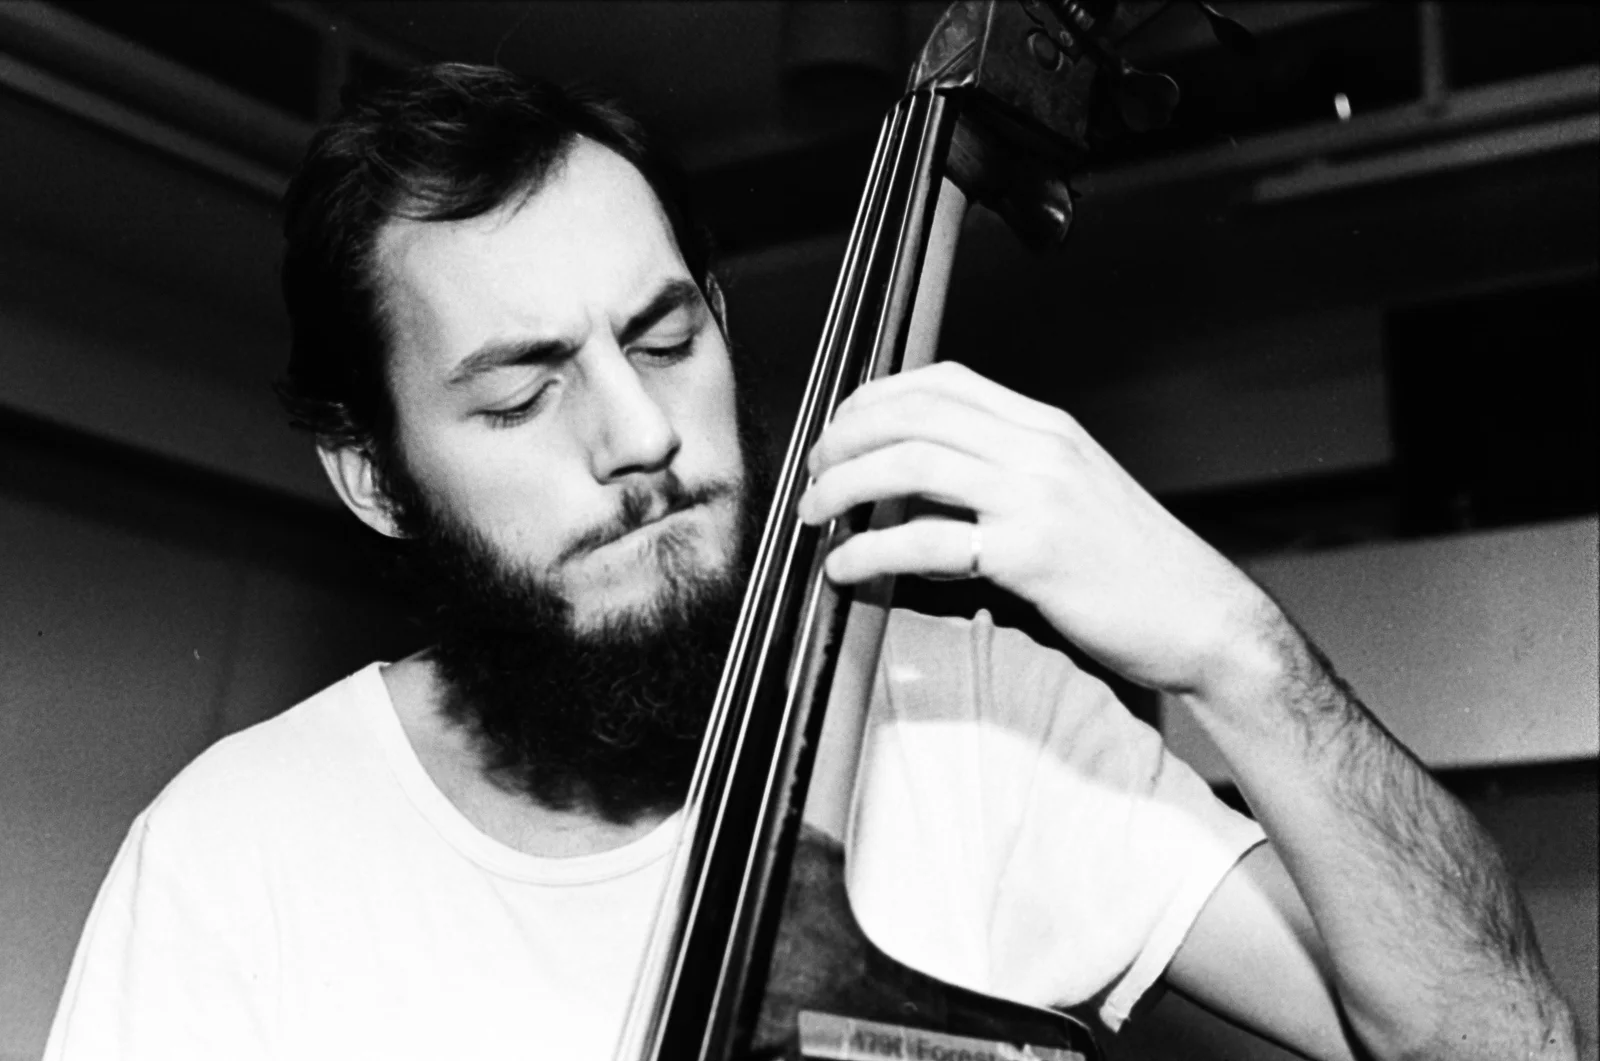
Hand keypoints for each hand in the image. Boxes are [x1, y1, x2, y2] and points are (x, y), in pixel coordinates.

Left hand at [798, 362, 1279, 694]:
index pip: (944, 381)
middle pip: (915, 413)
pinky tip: (846, 567)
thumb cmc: (1133, 568)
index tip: (839, 425)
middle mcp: (1040, 449)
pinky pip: (928, 543)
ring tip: (815, 514)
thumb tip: (920, 490)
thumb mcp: (1070, 498)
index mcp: (1047, 428)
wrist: (1203, 618)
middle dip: (845, 437)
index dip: (876, 396)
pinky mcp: (1032, 555)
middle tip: (813, 472)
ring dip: (844, 485)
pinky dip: (871, 551)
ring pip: (911, 464)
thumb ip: (1001, 481)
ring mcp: (1037, 498)